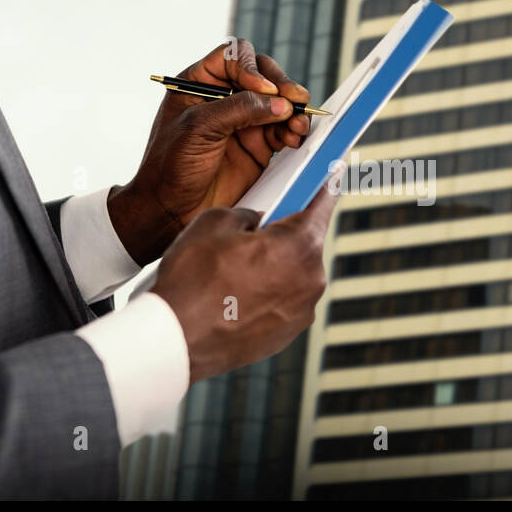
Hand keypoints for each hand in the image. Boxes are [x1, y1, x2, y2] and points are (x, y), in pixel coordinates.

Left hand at [108, 39, 313, 264]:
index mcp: (200, 83)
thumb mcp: (198, 129)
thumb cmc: (170, 166)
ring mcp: (243, 122)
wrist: (170, 210)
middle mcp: (225, 98)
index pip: (234, 57)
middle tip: (296, 100)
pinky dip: (294, 132)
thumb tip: (280, 103)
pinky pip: (284, 131)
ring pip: (279, 104)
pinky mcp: (258, 147)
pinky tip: (296, 138)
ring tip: (299, 126)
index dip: (252, 67)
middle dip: (282, 87)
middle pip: (263, 76)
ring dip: (293, 111)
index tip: (262, 90)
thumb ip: (239, 110)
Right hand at [151, 181, 338, 383]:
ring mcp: (302, 311)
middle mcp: (312, 280)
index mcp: (301, 245)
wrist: (176, 339)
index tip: (336, 172)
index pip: (323, 203)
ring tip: (233, 270)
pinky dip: (265, 295)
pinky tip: (234, 295)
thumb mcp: (214, 221)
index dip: (326, 184)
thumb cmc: (193, 280)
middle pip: (305, 242)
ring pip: (292, 274)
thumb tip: (256, 223)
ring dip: (273, 267)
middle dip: (283, 234)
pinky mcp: (287, 335)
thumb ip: (248, 214)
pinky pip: (282, 302)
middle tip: (251, 233)